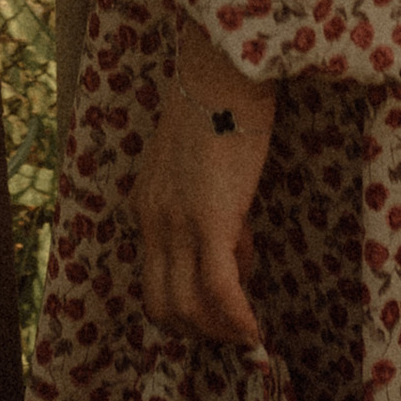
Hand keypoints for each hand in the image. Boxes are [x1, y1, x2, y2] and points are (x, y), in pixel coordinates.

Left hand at [133, 28, 274, 347]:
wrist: (222, 69)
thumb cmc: (219, 105)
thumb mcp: (198, 162)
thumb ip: (206, 201)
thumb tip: (236, 241)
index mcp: (146, 205)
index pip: (155, 278)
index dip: (191, 298)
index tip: (227, 289)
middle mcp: (151, 220)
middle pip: (162, 305)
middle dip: (199, 330)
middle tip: (233, 328)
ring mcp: (176, 223)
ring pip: (187, 308)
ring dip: (219, 330)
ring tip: (247, 326)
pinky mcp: (208, 220)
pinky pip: (218, 291)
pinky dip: (236, 320)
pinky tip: (254, 331)